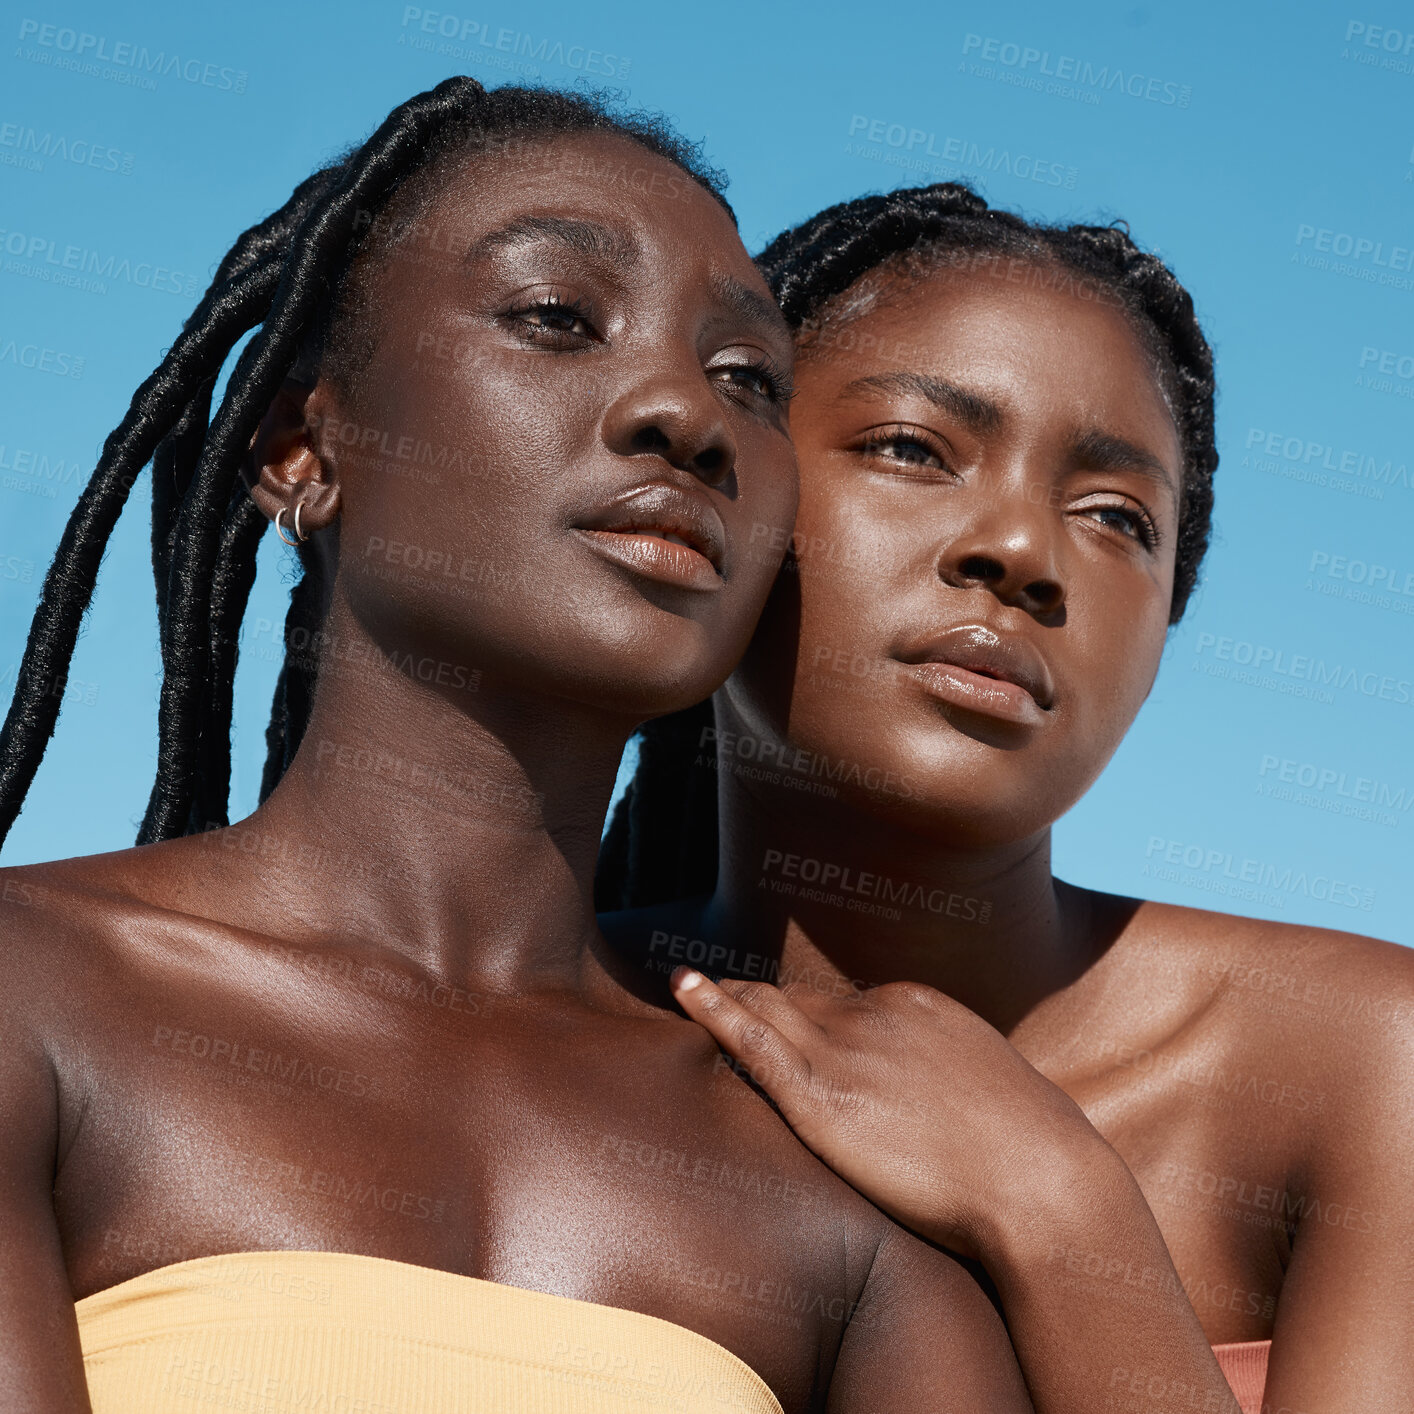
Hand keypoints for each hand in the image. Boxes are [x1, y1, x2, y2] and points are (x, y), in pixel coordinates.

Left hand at [671, 966, 1107, 1258]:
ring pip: (769, 1009)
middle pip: (800, 1000)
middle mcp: (875, 1014)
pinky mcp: (818, 1095)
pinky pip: (751, 1039)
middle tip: (716, 985)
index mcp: (917, 1006)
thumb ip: (952, 1080)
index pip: (844, 1003)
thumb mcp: (990, 1090)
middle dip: (760, 996)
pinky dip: (711, 1008)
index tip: (784, 1011)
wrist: (1040, 1180)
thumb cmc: (1031, 1153)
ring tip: (689, 984)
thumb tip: (952, 1104)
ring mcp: (844, 1050)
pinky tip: (684, 988)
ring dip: (729, 996)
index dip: (808, 1010)